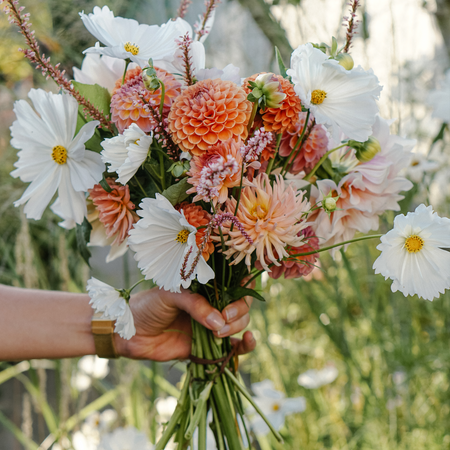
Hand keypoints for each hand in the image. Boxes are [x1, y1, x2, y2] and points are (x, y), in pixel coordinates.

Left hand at [115, 287, 254, 360]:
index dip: (243, 285)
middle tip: (222, 317)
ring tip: (218, 331)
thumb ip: (194, 305)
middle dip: (237, 310)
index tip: (241, 291)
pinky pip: (235, 347)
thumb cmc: (147, 306)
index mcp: (204, 287)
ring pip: (240, 323)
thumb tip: (219, 321)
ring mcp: (212, 325)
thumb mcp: (169, 295)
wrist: (129, 333)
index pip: (233, 282)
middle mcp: (212, 304)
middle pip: (241, 304)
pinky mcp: (210, 347)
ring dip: (237, 326)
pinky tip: (248, 340)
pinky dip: (245, 345)